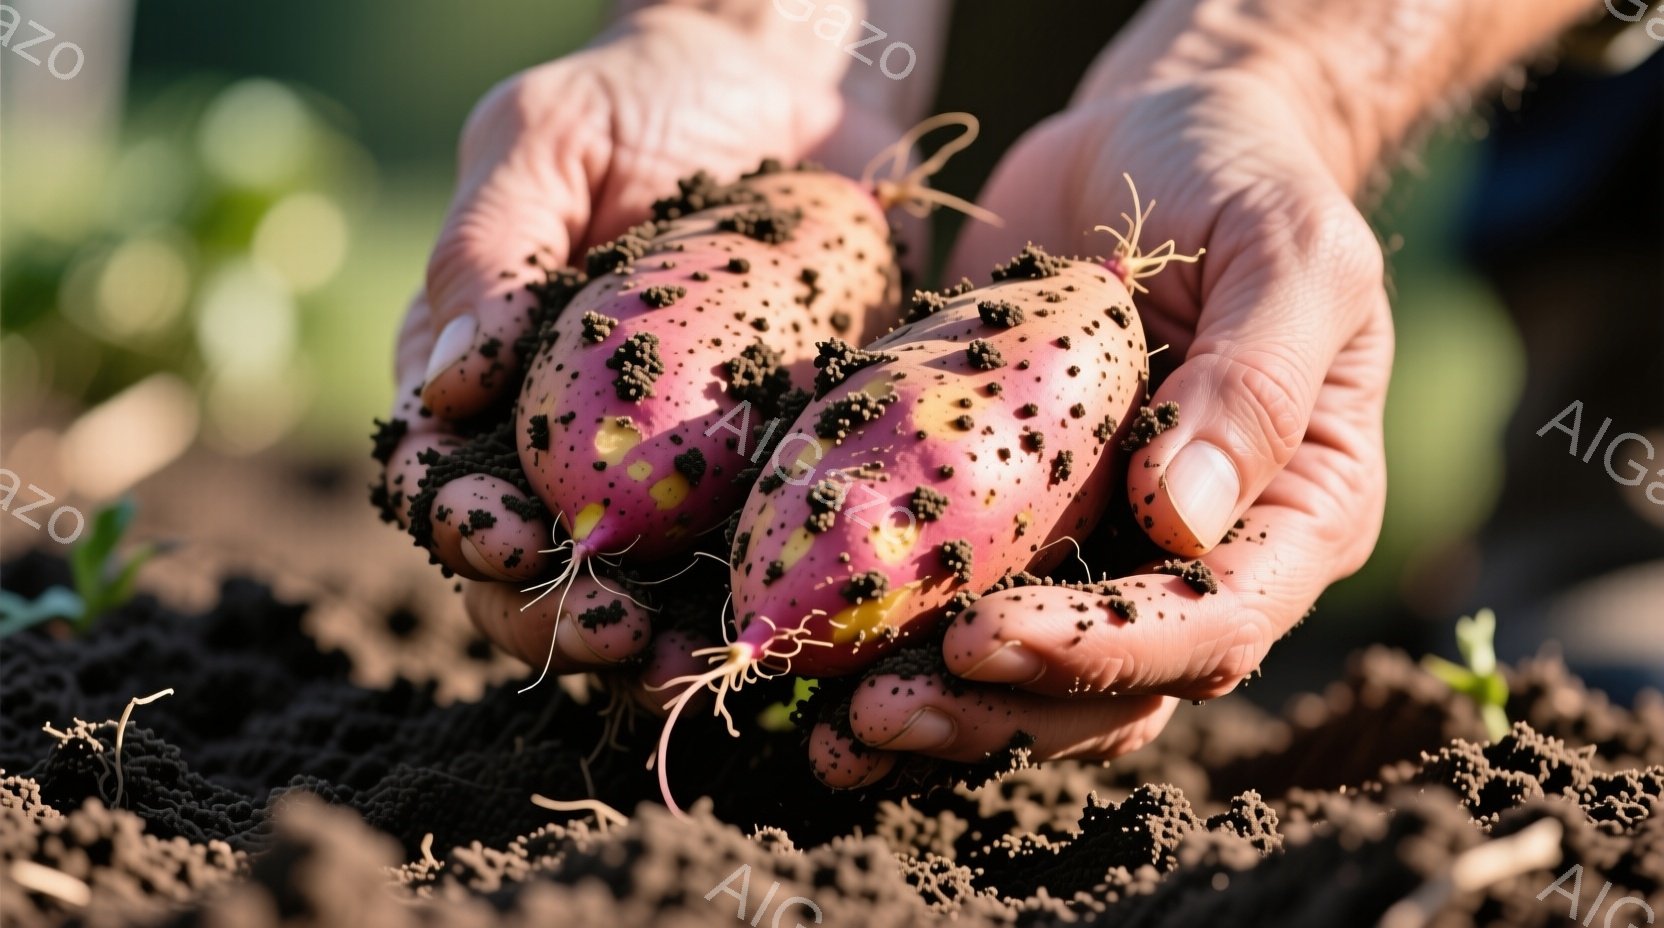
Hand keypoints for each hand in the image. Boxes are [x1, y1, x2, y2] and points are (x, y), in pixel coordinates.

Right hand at [379, 6, 907, 683]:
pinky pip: (749, 558)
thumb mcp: (547, 138)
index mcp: (485, 379)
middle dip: (552, 617)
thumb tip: (442, 391)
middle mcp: (566, 447)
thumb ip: (487, 250)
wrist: (793, 90)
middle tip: (606, 634)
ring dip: (647, 646)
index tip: (506, 542)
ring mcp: (667, 474)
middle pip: (530, 570)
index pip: (441, 481)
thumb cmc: (644, 98)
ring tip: (685, 668)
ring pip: (636, 592)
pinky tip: (779, 636)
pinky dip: (753, 607)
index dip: (461, 528)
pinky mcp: (760, 474)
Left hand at [809, 64, 1391, 785]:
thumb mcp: (1286, 245)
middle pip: (1111, 688)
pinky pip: (959, 599)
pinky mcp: (1012, 517)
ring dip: (936, 714)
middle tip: (875, 714)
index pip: (1213, 624)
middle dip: (994, 712)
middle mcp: (1199, 555)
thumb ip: (1254, 376)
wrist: (1147, 136)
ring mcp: (1099, 544)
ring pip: (1031, 680)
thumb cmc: (1241, 173)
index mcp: (1293, 514)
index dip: (1099, 655)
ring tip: (830, 732)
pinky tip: (812, 656)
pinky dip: (892, 643)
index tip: (980, 641)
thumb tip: (1180, 517)